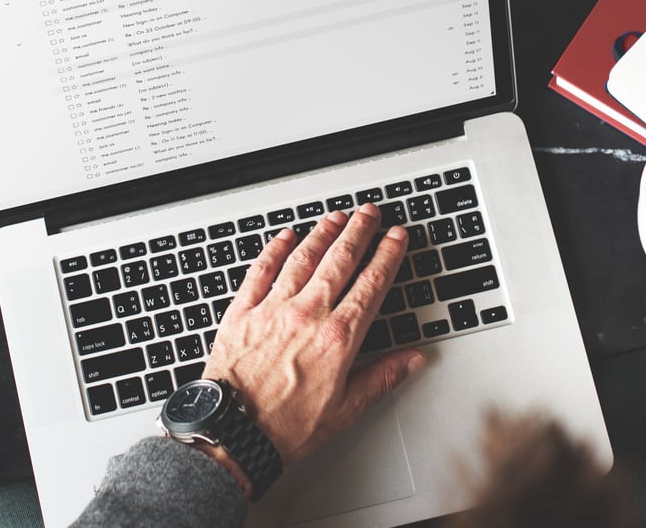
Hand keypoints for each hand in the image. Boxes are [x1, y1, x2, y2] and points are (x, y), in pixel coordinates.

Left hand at [203, 204, 425, 466]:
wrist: (233, 433)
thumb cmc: (285, 427)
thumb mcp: (346, 409)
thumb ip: (382, 377)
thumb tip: (412, 360)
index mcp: (337, 338)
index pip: (371, 283)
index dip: (387, 255)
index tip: (396, 237)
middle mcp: (307, 315)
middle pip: (340, 260)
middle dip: (359, 231)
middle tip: (370, 212)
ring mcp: (272, 309)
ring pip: (303, 258)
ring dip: (322, 233)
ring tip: (336, 217)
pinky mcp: (242, 312)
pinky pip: (261, 270)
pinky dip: (275, 249)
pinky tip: (286, 237)